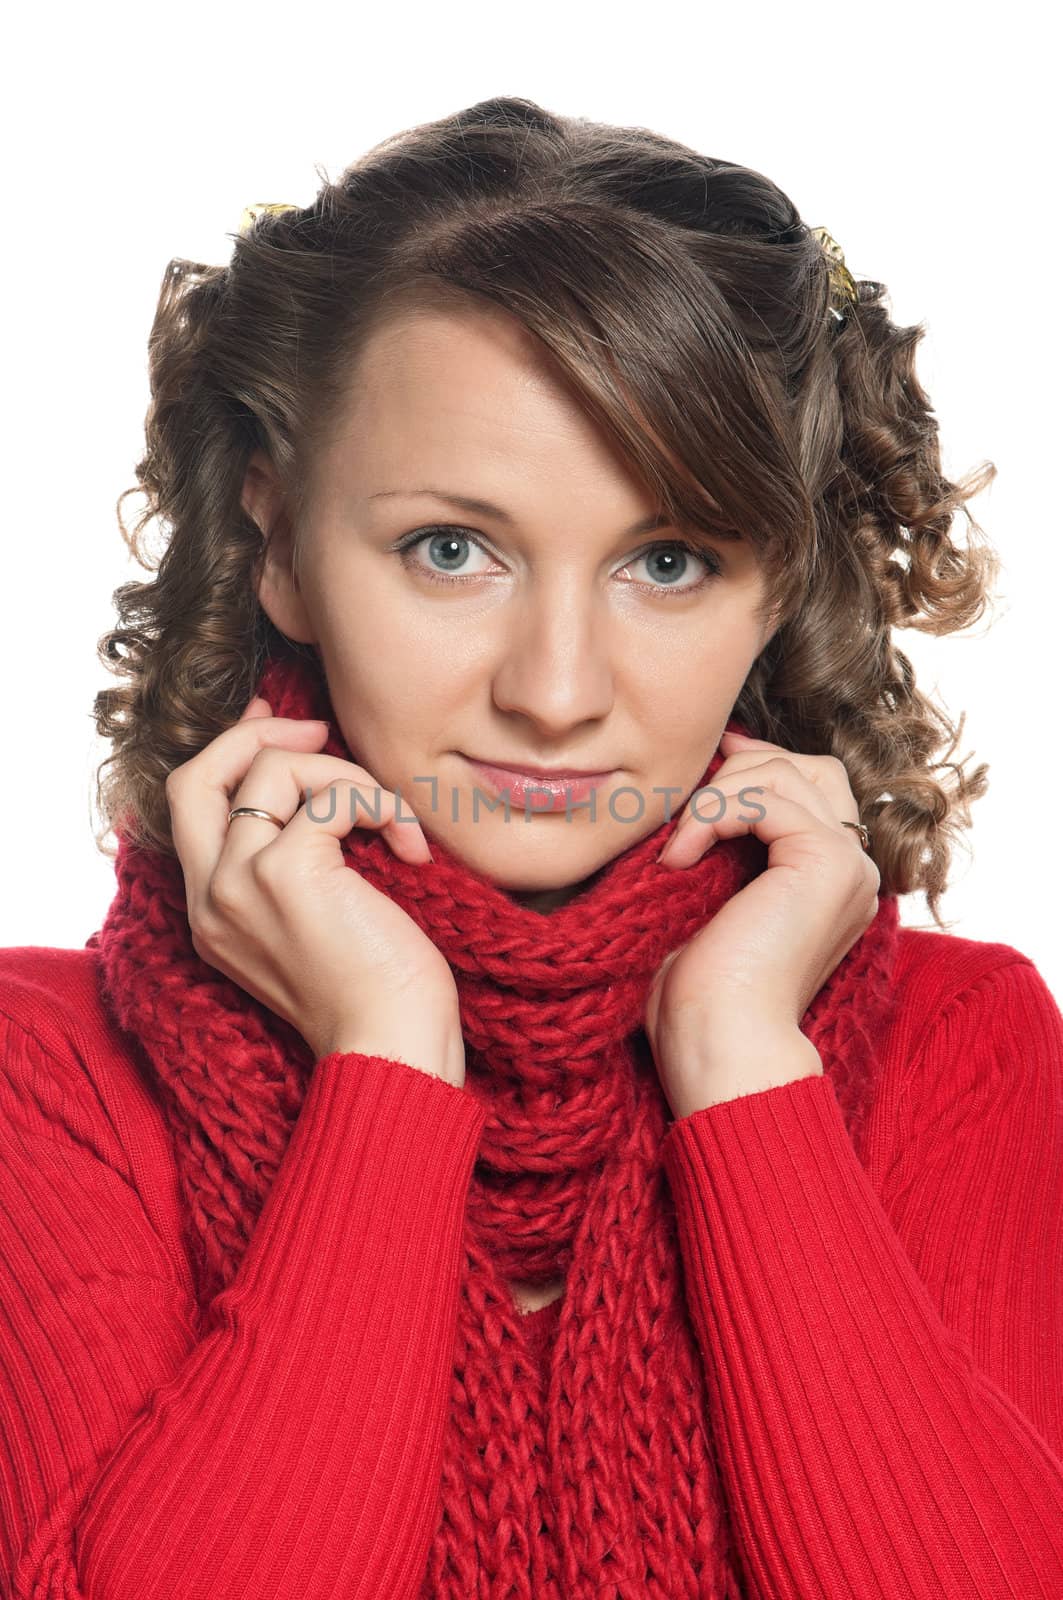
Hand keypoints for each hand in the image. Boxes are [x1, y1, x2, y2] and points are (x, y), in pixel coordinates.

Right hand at [165, 694, 465, 1084]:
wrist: (392, 1049)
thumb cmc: (375, 994)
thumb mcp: (314, 923)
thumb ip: (293, 865)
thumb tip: (311, 784)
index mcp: (211, 914)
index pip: (190, 806)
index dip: (230, 755)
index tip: (278, 726)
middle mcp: (211, 898)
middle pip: (195, 776)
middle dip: (255, 736)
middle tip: (318, 732)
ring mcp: (241, 884)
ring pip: (275, 773)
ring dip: (346, 777)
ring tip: (390, 823)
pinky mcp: (288, 873)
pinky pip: (333, 796)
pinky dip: (380, 805)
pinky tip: (410, 848)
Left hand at [643, 730, 880, 1116]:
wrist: (720, 1045)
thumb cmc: (702, 993)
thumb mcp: (710, 899)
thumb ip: (723, 843)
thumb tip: (698, 782)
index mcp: (832, 881)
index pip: (810, 787)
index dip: (754, 766)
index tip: (700, 771)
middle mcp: (855, 871)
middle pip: (809, 769)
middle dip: (739, 771)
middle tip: (683, 804)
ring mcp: (850, 865)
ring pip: (785, 774)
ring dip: (716, 795)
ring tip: (676, 847)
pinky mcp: (829, 864)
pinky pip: (766, 799)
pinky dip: (712, 814)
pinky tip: (680, 858)